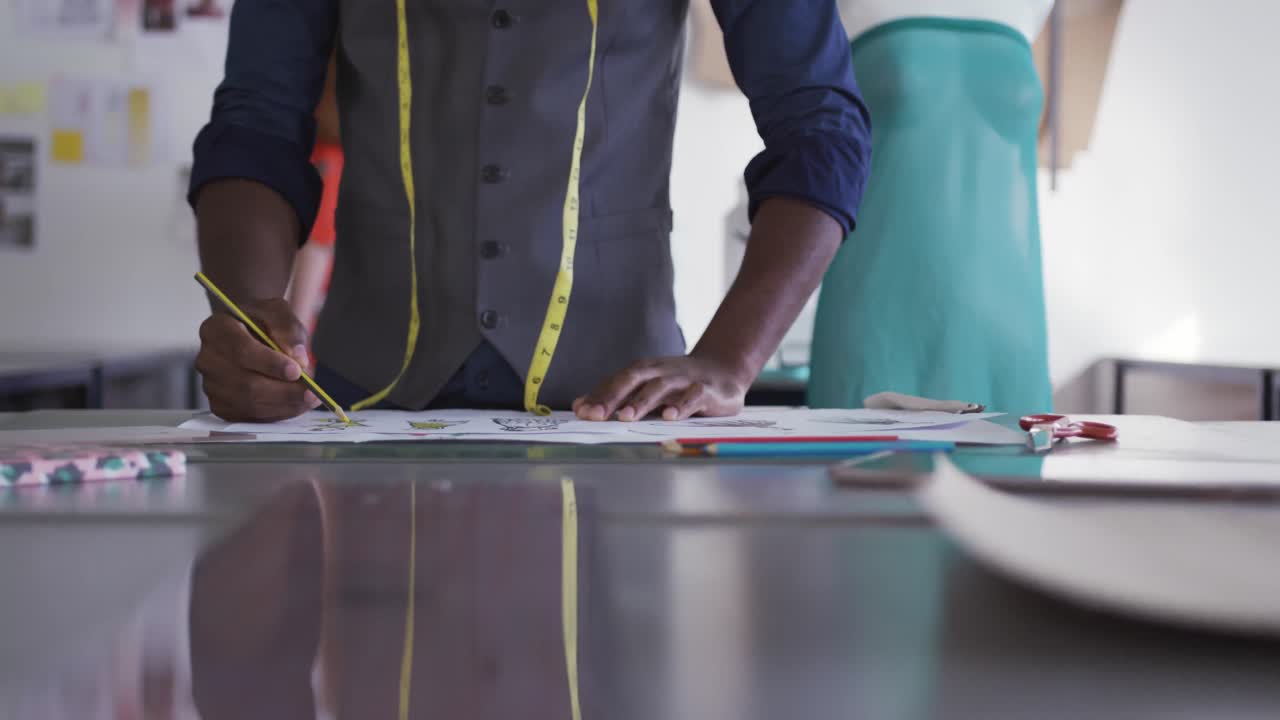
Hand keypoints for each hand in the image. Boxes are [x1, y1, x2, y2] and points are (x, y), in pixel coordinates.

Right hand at [195, 298, 320, 421]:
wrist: (249, 328)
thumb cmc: (262, 320)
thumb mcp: (278, 312)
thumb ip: (288, 330)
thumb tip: (300, 359)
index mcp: (216, 329)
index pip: (242, 350)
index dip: (270, 364)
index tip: (297, 370)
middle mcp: (207, 359)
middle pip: (244, 383)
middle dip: (283, 392)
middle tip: (311, 393)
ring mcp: (210, 384)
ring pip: (247, 404)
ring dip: (282, 405)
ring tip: (309, 399)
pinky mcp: (220, 404)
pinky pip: (248, 417)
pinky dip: (275, 414)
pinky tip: (294, 405)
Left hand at [573, 354, 749, 421]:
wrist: (723, 370)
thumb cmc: (677, 384)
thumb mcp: (645, 387)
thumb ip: (615, 397)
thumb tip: (579, 406)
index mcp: (643, 371)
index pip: (616, 382)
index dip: (598, 396)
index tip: (581, 413)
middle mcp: (660, 372)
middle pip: (633, 379)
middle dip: (613, 396)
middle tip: (596, 415)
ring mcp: (683, 379)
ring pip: (660, 387)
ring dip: (642, 401)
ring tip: (626, 417)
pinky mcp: (706, 389)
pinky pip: (693, 396)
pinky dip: (681, 405)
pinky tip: (670, 417)